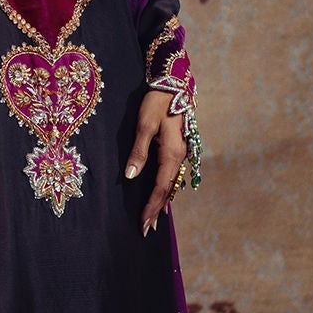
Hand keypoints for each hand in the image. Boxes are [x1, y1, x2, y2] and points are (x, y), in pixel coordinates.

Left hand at [125, 90, 186, 236]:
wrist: (173, 83)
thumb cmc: (156, 102)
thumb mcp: (144, 125)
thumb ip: (139, 151)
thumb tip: (131, 176)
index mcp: (172, 153)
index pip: (161, 187)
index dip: (151, 207)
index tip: (143, 224)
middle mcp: (180, 156)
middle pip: (168, 189)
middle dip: (156, 209)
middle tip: (147, 229)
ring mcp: (180, 152)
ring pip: (171, 182)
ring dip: (162, 201)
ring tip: (154, 219)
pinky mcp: (177, 147)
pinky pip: (172, 174)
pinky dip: (166, 188)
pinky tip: (163, 195)